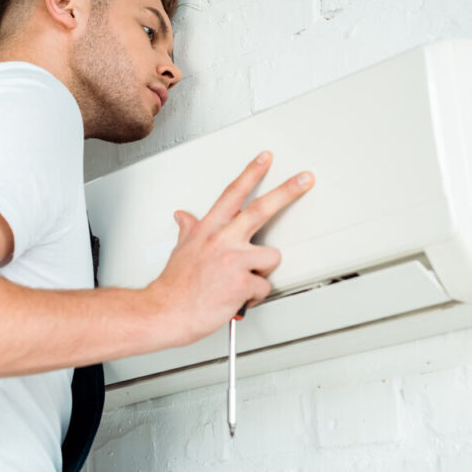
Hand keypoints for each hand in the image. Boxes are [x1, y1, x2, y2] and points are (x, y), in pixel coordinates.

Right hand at [145, 151, 313, 347]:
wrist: (166, 312)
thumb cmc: (174, 285)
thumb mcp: (180, 249)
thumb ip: (187, 230)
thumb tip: (183, 217)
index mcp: (207, 229)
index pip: (233, 193)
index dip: (251, 173)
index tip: (265, 159)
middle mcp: (221, 239)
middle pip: (261, 209)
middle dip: (287, 192)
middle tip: (305, 179)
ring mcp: (233, 260)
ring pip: (271, 257)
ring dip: (261, 272)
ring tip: (240, 281)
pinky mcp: (242, 282)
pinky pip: (264, 286)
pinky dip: (253, 296)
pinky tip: (237, 298)